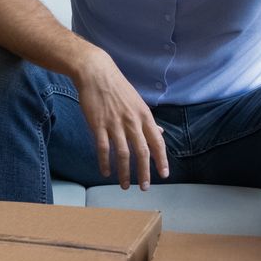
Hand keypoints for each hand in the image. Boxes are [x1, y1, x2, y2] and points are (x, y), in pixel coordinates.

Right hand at [72, 50, 169, 189]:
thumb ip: (148, 120)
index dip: (161, 160)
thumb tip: (160, 132)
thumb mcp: (138, 102)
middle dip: (144, 172)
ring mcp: (115, 123)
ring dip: (125, 173)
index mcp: (144, 116)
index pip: (157, 142)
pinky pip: (104, 148)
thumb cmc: (117, 88)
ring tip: (124, 185)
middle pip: (142, 152)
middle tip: (144, 187)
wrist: (96, 73)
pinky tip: (106, 172)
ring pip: (123, 154)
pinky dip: (105, 163)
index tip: (164, 175)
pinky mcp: (98, 125)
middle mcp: (132, 121)